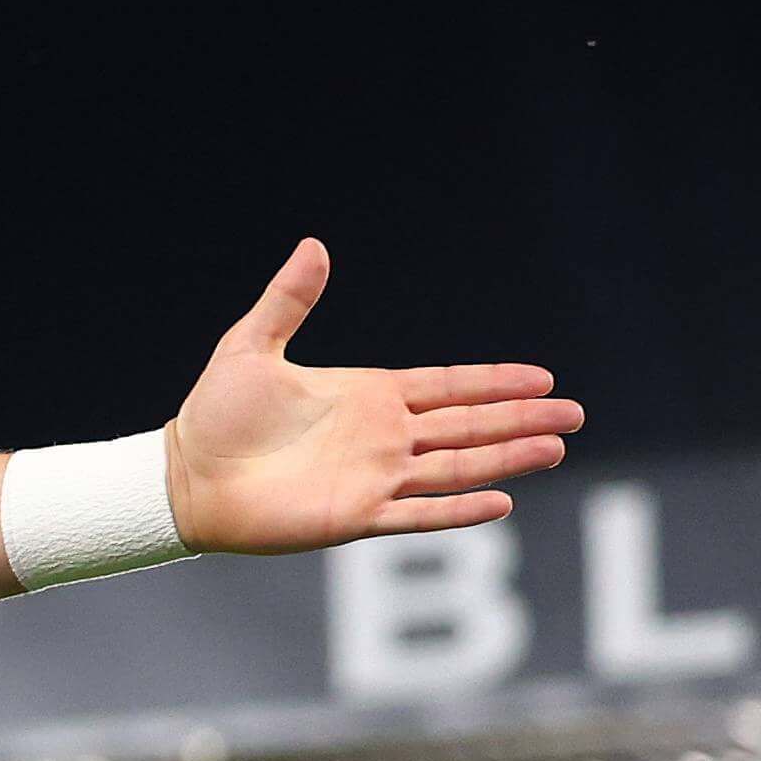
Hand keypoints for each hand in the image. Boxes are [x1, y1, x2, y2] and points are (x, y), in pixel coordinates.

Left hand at [165, 239, 580, 554]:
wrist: (184, 476)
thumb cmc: (214, 414)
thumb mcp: (250, 347)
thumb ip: (288, 300)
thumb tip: (313, 245)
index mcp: (367, 395)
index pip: (447, 387)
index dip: (494, 382)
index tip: (543, 378)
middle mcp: (381, 437)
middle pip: (468, 425)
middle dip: (521, 418)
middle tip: (575, 415)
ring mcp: (374, 477)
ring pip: (457, 467)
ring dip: (506, 459)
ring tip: (556, 449)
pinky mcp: (357, 515)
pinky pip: (419, 513)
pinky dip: (459, 509)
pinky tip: (502, 503)